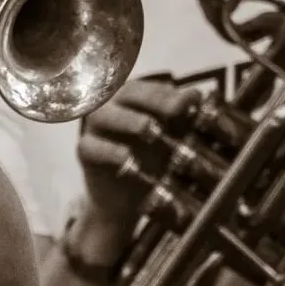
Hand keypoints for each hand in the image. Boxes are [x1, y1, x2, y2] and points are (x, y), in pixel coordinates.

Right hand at [76, 76, 200, 246]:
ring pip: (105, 115)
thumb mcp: (173, 140)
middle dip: (154, 100)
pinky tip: (126, 158)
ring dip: (129, 121)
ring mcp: (95, 127)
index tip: (192, 101)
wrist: (128, 198)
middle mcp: (112, 106)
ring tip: (150, 130)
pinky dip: (109, 150)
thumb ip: (183, 120)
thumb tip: (200, 98)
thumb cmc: (152, 161)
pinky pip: (91, 146)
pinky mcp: (84, 151)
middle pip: (128, 93)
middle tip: (176, 110)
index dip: (171, 92)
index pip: (152, 87)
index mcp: (135, 98)